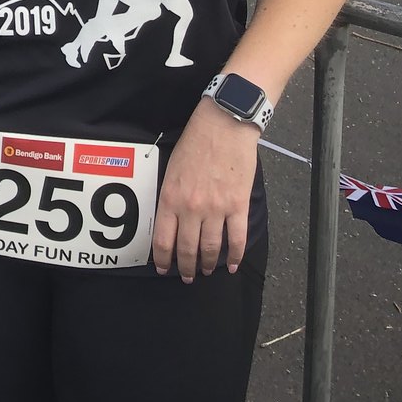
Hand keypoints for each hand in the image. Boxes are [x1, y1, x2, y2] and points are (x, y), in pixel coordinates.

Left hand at [152, 99, 258, 280]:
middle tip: (187, 276)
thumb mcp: (171, 169)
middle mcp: (191, 208)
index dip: (163, 260)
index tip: (165, 270)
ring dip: (208, 263)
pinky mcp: (238, 206)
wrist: (224, 124)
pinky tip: (233, 265)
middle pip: (187, 249)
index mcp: (170, 198)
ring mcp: (216, 209)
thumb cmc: (195, 141)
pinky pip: (237, 238)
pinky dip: (236, 255)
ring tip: (206, 270)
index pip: (163, 240)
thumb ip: (170, 196)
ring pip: (211, 248)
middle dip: (186, 267)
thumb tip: (171, 220)